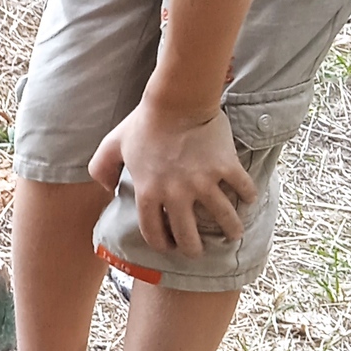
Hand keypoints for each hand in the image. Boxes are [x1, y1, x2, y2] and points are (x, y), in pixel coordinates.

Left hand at [90, 97, 255, 256]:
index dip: (162, 244)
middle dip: (193, 249)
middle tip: (198, 250)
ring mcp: (204, 183)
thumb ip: (102, 169)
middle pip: (188, 236)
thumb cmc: (144, 121)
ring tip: (234, 234)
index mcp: (149, 193)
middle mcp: (177, 194)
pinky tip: (248, 199)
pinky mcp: (226, 168)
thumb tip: (107, 189)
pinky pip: (243, 189)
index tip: (169, 246)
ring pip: (224, 219)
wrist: (176, 100)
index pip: (154, 232)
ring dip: (231, 231)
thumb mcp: (112, 145)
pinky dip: (248, 196)